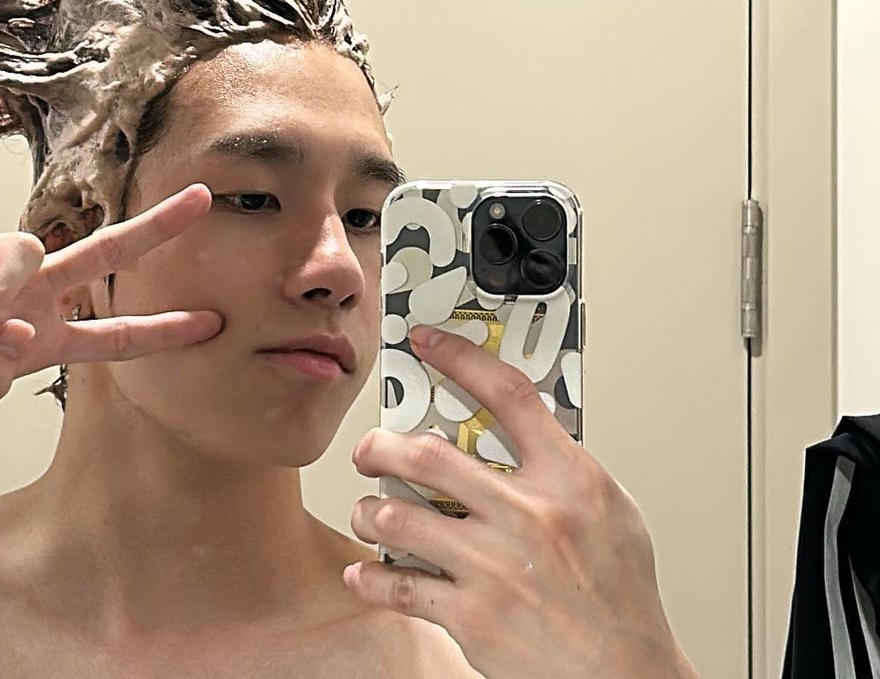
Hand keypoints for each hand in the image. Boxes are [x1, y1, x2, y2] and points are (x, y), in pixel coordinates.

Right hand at [0, 184, 220, 437]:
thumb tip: (22, 335)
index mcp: (37, 339)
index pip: (112, 334)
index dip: (161, 330)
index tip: (211, 324)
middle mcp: (23, 295)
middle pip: (104, 255)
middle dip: (154, 229)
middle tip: (201, 200)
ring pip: (30, 249)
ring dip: (5, 289)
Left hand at [345, 325, 699, 678]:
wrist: (625, 674)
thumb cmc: (621, 594)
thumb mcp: (614, 509)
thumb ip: (565, 463)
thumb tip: (519, 426)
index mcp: (569, 480)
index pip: (508, 395)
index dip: (461, 358)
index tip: (428, 344)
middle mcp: (528, 516)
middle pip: (430, 454)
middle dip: (383, 444)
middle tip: (371, 448)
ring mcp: (495, 567)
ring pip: (400, 516)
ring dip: (370, 509)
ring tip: (367, 509)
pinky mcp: (472, 617)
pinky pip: (400, 586)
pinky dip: (372, 576)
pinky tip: (365, 569)